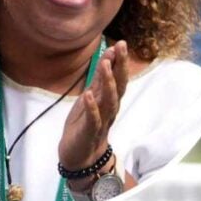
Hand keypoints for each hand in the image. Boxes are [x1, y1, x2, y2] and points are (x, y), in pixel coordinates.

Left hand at [58, 40, 128, 174]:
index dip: (119, 61)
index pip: (117, 78)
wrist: (80, 156)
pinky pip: (93, 119)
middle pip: (119, 86)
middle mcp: (109, 109)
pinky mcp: (89, 131)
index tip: (120, 43)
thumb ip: (99, 81)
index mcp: (109, 100)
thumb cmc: (85, 124)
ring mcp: (101, 120)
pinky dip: (91, 107)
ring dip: (107, 82)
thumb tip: (108, 58)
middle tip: (121, 47)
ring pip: (108, 100)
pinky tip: (88, 95)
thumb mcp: (91, 99)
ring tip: (105, 65)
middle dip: (120, 67)